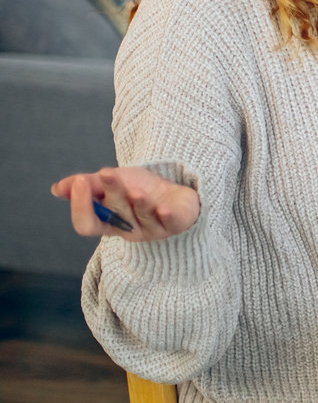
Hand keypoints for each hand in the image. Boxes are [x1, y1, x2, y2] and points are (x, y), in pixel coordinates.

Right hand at [51, 167, 199, 242]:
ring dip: (137, 202)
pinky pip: (170, 223)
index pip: (87, 224)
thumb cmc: (138, 188)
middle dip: (111, 192)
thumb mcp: (112, 181)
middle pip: (115, 214)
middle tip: (107, 173)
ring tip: (135, 190)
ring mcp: (152, 230)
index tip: (80, 182)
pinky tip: (163, 209)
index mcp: (107, 223)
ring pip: (141, 216)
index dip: (81, 207)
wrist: (173, 191)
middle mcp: (128, 230)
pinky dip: (166, 215)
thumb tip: (57, 189)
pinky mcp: (174, 225)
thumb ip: (87, 184)